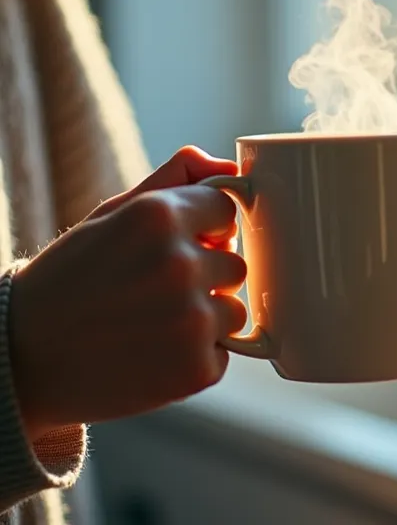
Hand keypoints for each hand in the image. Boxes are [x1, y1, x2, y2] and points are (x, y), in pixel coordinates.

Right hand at [9, 147, 246, 438]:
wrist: (22, 359)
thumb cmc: (69, 282)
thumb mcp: (109, 217)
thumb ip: (173, 182)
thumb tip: (228, 167)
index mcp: (158, 216)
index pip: (227, 208)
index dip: (204, 228)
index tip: (173, 246)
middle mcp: (179, 264)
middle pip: (235, 263)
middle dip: (204, 275)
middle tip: (150, 292)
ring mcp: (191, 320)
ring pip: (234, 309)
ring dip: (204, 318)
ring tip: (149, 323)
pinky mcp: (197, 369)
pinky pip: (223, 352)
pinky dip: (195, 356)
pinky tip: (151, 353)